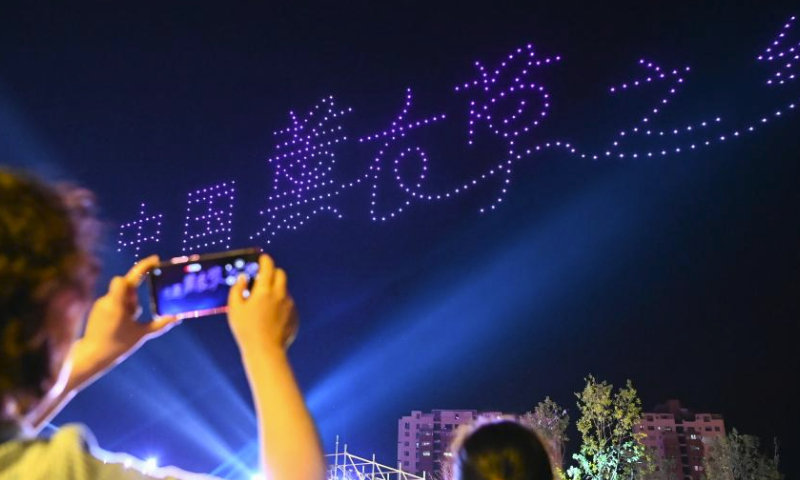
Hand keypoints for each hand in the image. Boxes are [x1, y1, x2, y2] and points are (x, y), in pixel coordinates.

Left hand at [79, 255, 180, 369]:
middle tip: (135, 315)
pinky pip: (113, 302)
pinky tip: (119, 325)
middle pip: (127, 287)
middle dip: (133, 297)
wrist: (92, 355)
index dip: (142, 267)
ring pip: (121, 295)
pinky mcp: (97, 309)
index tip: (156, 260)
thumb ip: (159, 324)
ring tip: (126, 325)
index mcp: (117, 303)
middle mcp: (107, 300)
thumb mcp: (142, 334)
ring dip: (128, 305)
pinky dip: (121, 309)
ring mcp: (100, 304)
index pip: (127, 278)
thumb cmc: (117, 345)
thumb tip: (176, 318)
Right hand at [227, 254, 297, 355]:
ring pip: (284, 290)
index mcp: (264, 290)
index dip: (265, 260)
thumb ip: (237, 289)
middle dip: (273, 272)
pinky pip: (288, 303)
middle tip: (264, 278)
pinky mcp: (295, 315)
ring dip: (276, 289)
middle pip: (281, 274)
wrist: (265, 350)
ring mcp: (289, 304)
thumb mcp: (234, 308)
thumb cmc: (246, 329)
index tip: (262, 258)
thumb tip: (244, 278)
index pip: (268, 266)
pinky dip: (281, 303)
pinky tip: (272, 315)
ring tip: (264, 303)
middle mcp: (280, 294)